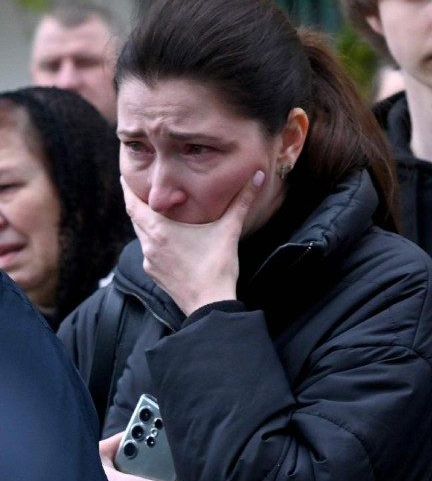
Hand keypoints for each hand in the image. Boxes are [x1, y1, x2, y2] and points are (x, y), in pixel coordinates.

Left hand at [121, 170, 264, 315]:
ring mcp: (150, 262)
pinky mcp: (156, 275)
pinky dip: (154, 242)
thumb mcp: (229, 230)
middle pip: (135, 218)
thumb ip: (242, 202)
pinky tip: (168, 243)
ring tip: (155, 214)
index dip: (127, 189)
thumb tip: (259, 176)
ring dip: (146, 224)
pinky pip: (150, 253)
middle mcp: (149, 245)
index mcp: (160, 230)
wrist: (210, 304)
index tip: (124, 176)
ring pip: (142, 236)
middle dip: (137, 204)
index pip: (133, 204)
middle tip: (140, 191)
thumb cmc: (217, 267)